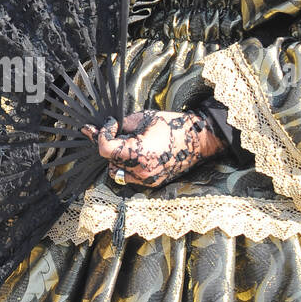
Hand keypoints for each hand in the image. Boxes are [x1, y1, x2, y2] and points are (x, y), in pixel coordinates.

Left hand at [83, 110, 225, 188]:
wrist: (197, 139)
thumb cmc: (171, 125)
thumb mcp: (143, 118)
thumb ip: (121, 125)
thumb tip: (105, 127)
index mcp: (138, 153)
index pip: (105, 149)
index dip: (103, 134)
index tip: (111, 124)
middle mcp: (141, 171)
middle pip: (109, 160)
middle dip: (110, 145)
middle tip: (118, 131)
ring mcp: (147, 180)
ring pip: (116, 172)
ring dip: (117, 158)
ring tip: (128, 144)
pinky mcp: (152, 183)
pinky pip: (130, 177)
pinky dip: (128, 166)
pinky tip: (137, 153)